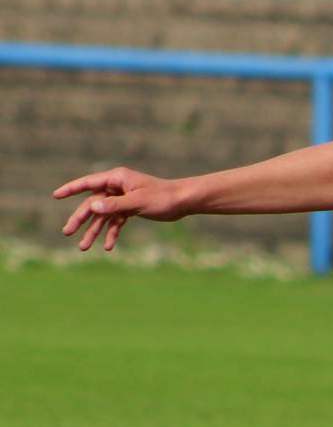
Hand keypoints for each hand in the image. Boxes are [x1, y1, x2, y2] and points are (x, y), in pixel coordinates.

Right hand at [55, 167, 187, 251]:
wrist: (183, 201)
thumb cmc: (163, 197)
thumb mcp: (137, 202)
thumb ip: (115, 205)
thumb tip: (92, 207)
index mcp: (116, 179)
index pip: (88, 183)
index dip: (71, 189)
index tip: (56, 195)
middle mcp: (117, 187)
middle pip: (93, 204)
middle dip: (80, 219)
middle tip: (67, 233)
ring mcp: (123, 199)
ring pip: (103, 216)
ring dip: (94, 231)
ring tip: (84, 247)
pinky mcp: (131, 209)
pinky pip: (116, 222)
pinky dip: (112, 233)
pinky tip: (109, 247)